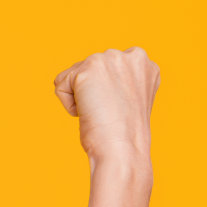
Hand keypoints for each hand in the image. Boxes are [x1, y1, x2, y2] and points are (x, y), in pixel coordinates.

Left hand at [53, 47, 158, 168]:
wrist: (123, 151)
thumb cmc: (124, 135)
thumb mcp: (128, 100)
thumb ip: (118, 82)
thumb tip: (98, 82)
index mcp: (145, 64)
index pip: (108, 68)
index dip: (107, 93)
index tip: (120, 109)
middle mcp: (131, 55)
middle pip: (89, 68)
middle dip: (93, 92)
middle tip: (110, 112)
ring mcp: (109, 59)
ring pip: (74, 75)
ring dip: (81, 98)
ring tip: (101, 112)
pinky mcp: (87, 69)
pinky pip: (61, 85)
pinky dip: (68, 104)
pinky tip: (88, 113)